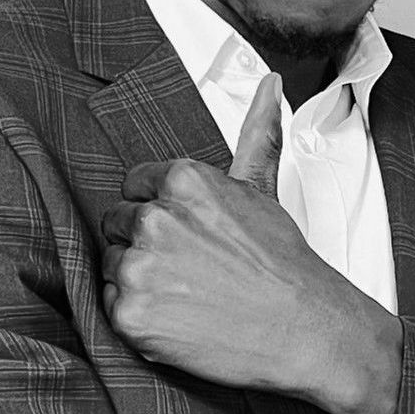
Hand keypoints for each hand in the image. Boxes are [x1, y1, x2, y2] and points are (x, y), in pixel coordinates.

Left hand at [100, 74, 401, 413]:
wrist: (304, 329)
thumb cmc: (282, 263)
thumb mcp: (263, 188)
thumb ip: (256, 133)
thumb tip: (269, 85)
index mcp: (181, 180)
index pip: (133, 186)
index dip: (158, 211)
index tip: (186, 232)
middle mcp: (155, 219)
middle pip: (118, 224)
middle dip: (146, 244)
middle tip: (191, 267)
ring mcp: (139, 268)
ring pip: (111, 264)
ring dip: (139, 280)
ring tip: (187, 293)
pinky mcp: (131, 314)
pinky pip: (110, 305)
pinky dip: (137, 315)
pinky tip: (176, 316)